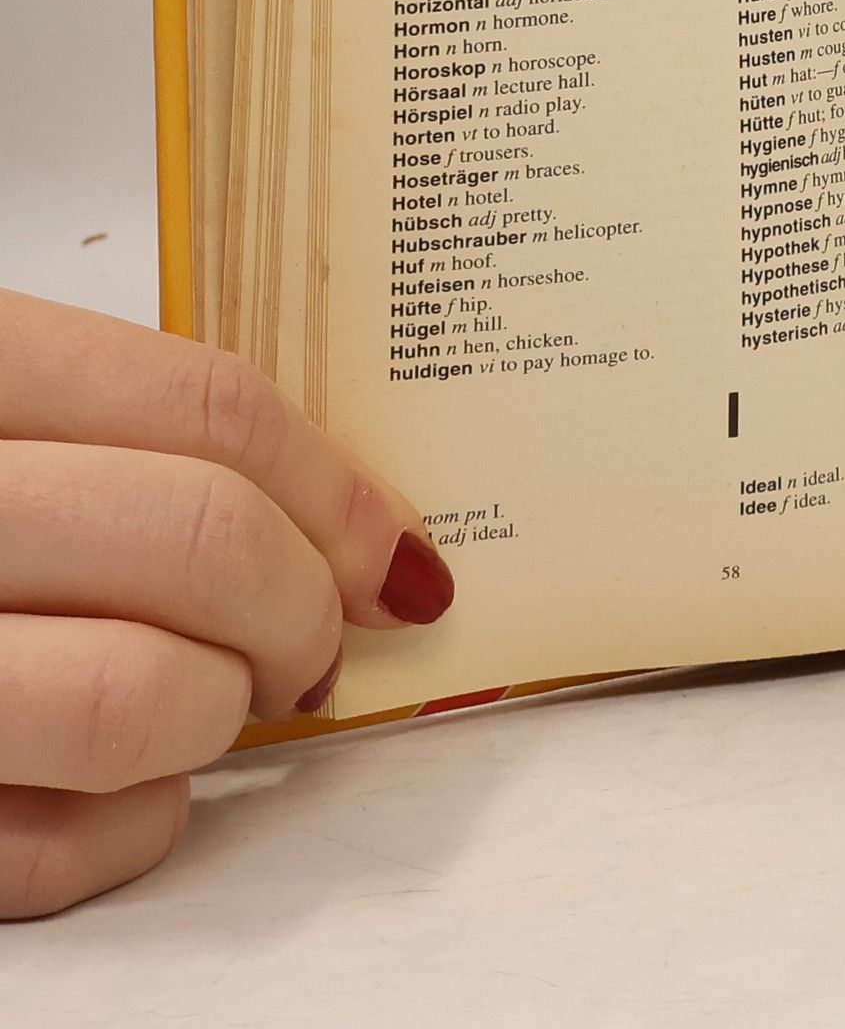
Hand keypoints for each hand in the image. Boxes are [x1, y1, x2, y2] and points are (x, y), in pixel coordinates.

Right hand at [0, 289, 453, 918]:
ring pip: (142, 697)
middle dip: (305, 604)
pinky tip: (126, 786)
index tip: (394, 548)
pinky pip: (58, 848)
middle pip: (203, 544)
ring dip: (221, 710)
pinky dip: (135, 827)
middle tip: (319, 632)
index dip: (337, 490)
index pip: (209, 410)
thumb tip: (341, 522)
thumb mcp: (0, 408)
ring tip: (215, 698)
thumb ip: (127, 437)